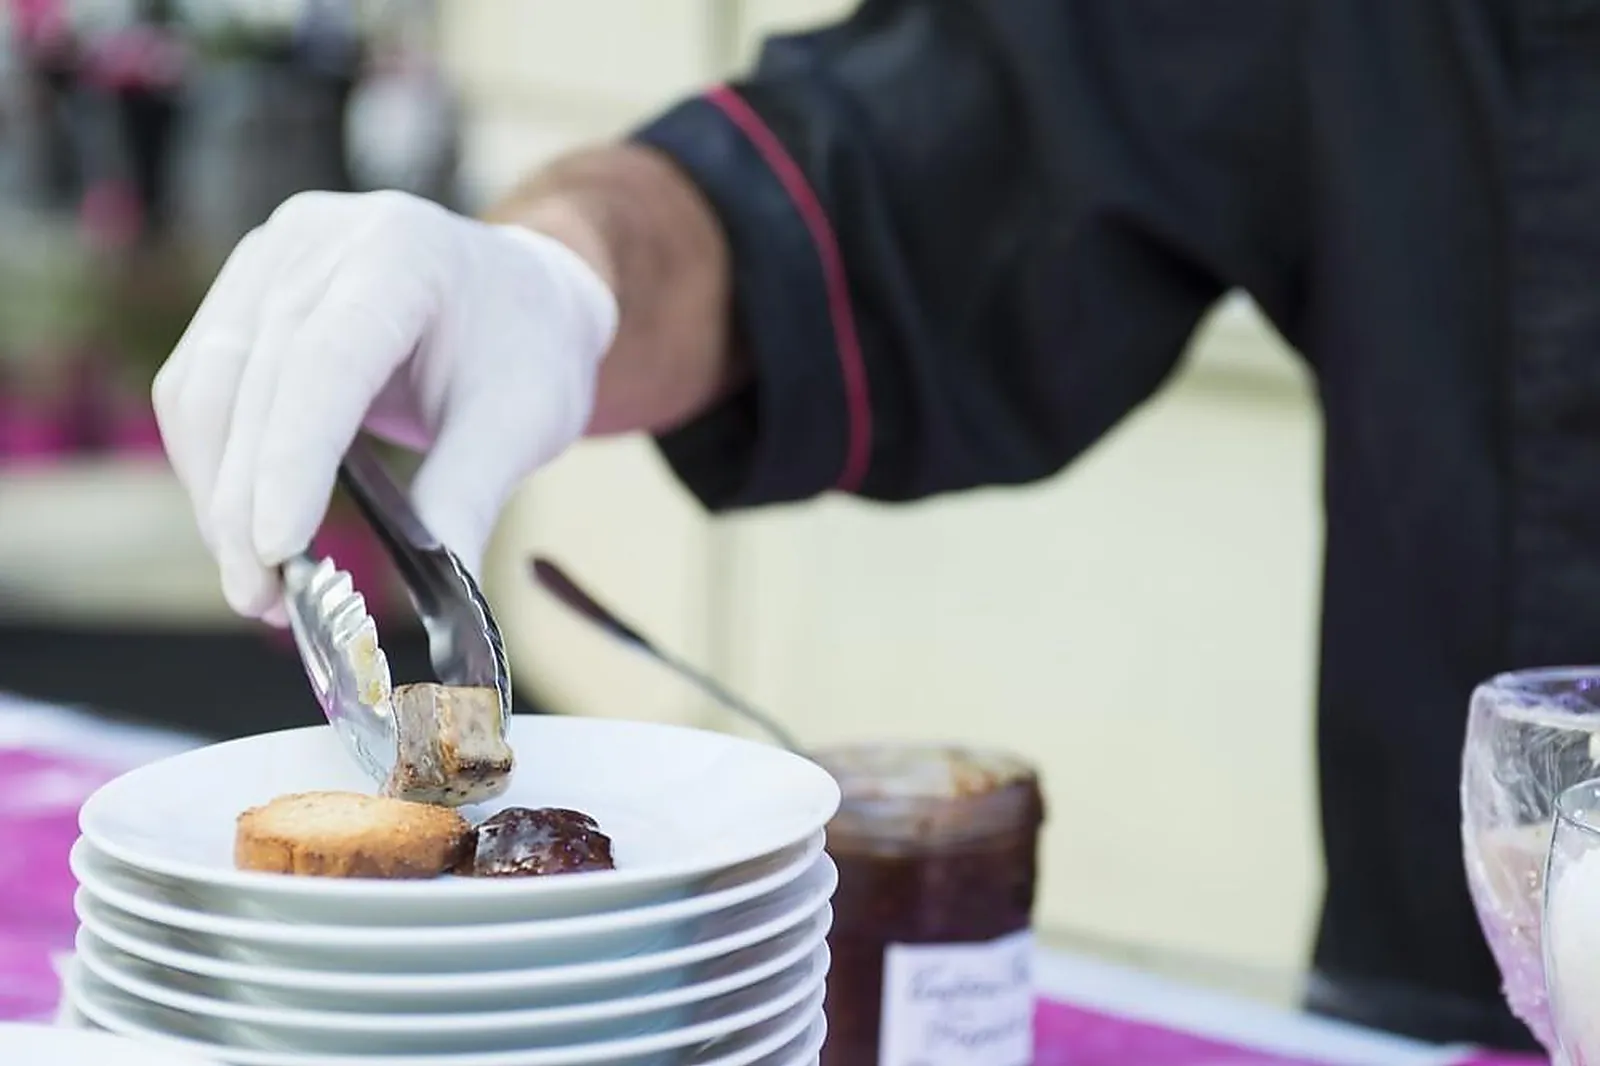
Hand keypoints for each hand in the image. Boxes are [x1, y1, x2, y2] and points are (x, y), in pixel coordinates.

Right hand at [153, 190, 617, 621]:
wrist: (522, 292)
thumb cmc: (531, 349)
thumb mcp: (522, 424)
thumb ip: (467, 500)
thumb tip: (440, 596)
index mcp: (400, 254)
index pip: (324, 363)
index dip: (291, 461)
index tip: (278, 550)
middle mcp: (318, 241)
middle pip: (252, 383)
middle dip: (246, 505)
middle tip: (264, 600)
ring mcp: (269, 258)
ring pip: (204, 391)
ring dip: (217, 496)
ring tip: (254, 583)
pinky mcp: (243, 292)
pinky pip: (200, 388)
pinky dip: (214, 467)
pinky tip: (243, 529)